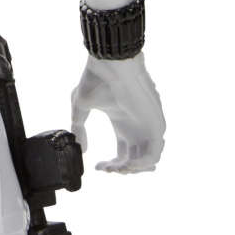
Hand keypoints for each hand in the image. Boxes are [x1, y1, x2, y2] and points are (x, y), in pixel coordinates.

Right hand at [71, 53, 164, 172]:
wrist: (110, 64)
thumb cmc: (96, 80)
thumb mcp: (81, 105)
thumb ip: (79, 127)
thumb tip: (82, 149)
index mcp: (123, 123)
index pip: (123, 153)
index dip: (112, 165)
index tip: (97, 167)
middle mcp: (137, 127)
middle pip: (135, 160)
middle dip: (120, 170)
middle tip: (106, 169)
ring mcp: (148, 127)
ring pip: (147, 161)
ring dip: (130, 170)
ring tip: (115, 168)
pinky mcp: (155, 125)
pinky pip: (154, 154)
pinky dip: (140, 164)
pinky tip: (125, 164)